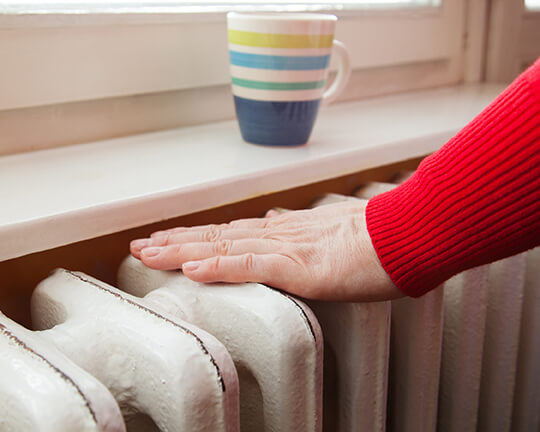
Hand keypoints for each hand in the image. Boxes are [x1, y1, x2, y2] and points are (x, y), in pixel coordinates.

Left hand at [130, 200, 402, 301]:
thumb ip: (300, 231)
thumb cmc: (378, 236)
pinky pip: (253, 264)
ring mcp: (288, 248)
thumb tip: (274, 223)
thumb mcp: (332, 231)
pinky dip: (220, 265)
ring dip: (183, 249)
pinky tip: (192, 267)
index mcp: (287, 230)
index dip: (198, 236)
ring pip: (225, 245)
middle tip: (141, 245)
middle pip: (218, 235)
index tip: (170, 240)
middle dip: (176, 240)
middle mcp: (280, 234)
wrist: (409, 233)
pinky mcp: (302, 265)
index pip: (232, 233)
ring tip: (148, 252)